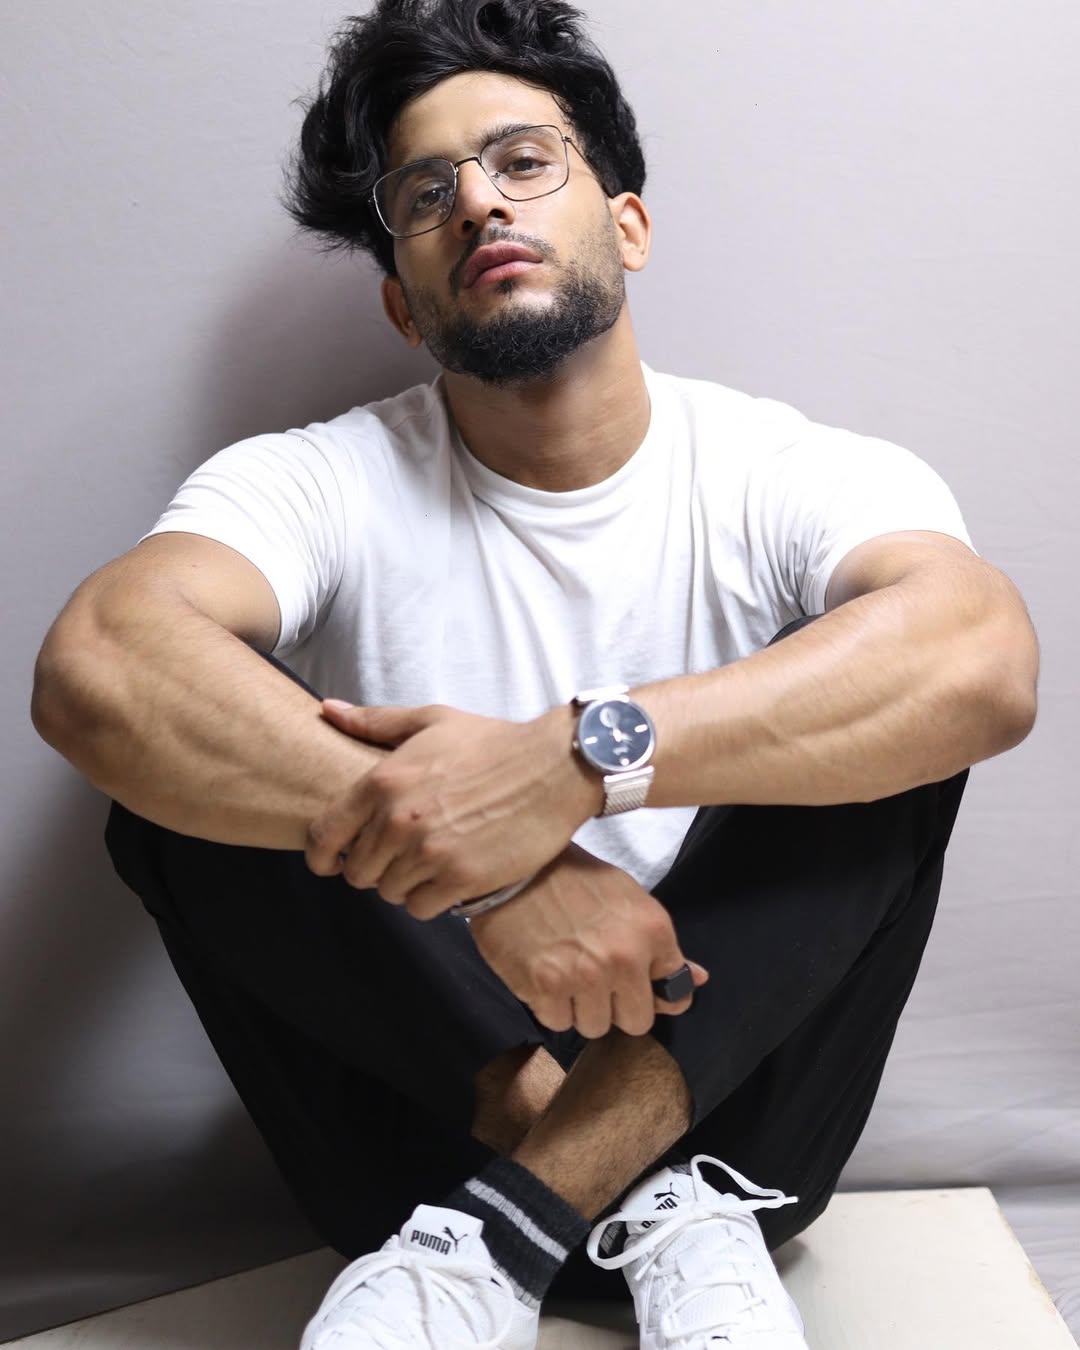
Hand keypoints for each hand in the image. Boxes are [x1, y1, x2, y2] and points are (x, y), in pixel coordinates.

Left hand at [305, 701, 601, 916]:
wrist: (554, 767)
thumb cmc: (493, 743)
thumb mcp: (432, 721)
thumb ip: (374, 721)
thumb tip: (328, 711)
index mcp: (383, 782)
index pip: (325, 836)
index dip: (323, 855)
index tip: (332, 861)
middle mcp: (399, 821)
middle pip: (357, 872)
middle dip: (372, 867)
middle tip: (398, 855)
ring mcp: (430, 853)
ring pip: (389, 892)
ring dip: (404, 883)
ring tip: (428, 863)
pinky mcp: (461, 879)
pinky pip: (421, 908)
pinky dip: (430, 899)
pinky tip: (447, 877)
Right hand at [468, 844, 708, 1038]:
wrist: (513, 865)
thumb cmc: (574, 877)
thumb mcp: (628, 898)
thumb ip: (660, 946)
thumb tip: (698, 980)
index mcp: (652, 931)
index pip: (674, 994)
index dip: (652, 990)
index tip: (635, 983)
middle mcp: (623, 958)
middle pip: (636, 1022)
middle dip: (617, 1006)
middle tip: (595, 976)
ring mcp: (583, 976)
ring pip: (595, 1026)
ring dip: (581, 1007)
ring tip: (566, 971)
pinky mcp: (543, 988)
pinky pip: (557, 1022)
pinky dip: (549, 1005)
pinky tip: (543, 972)